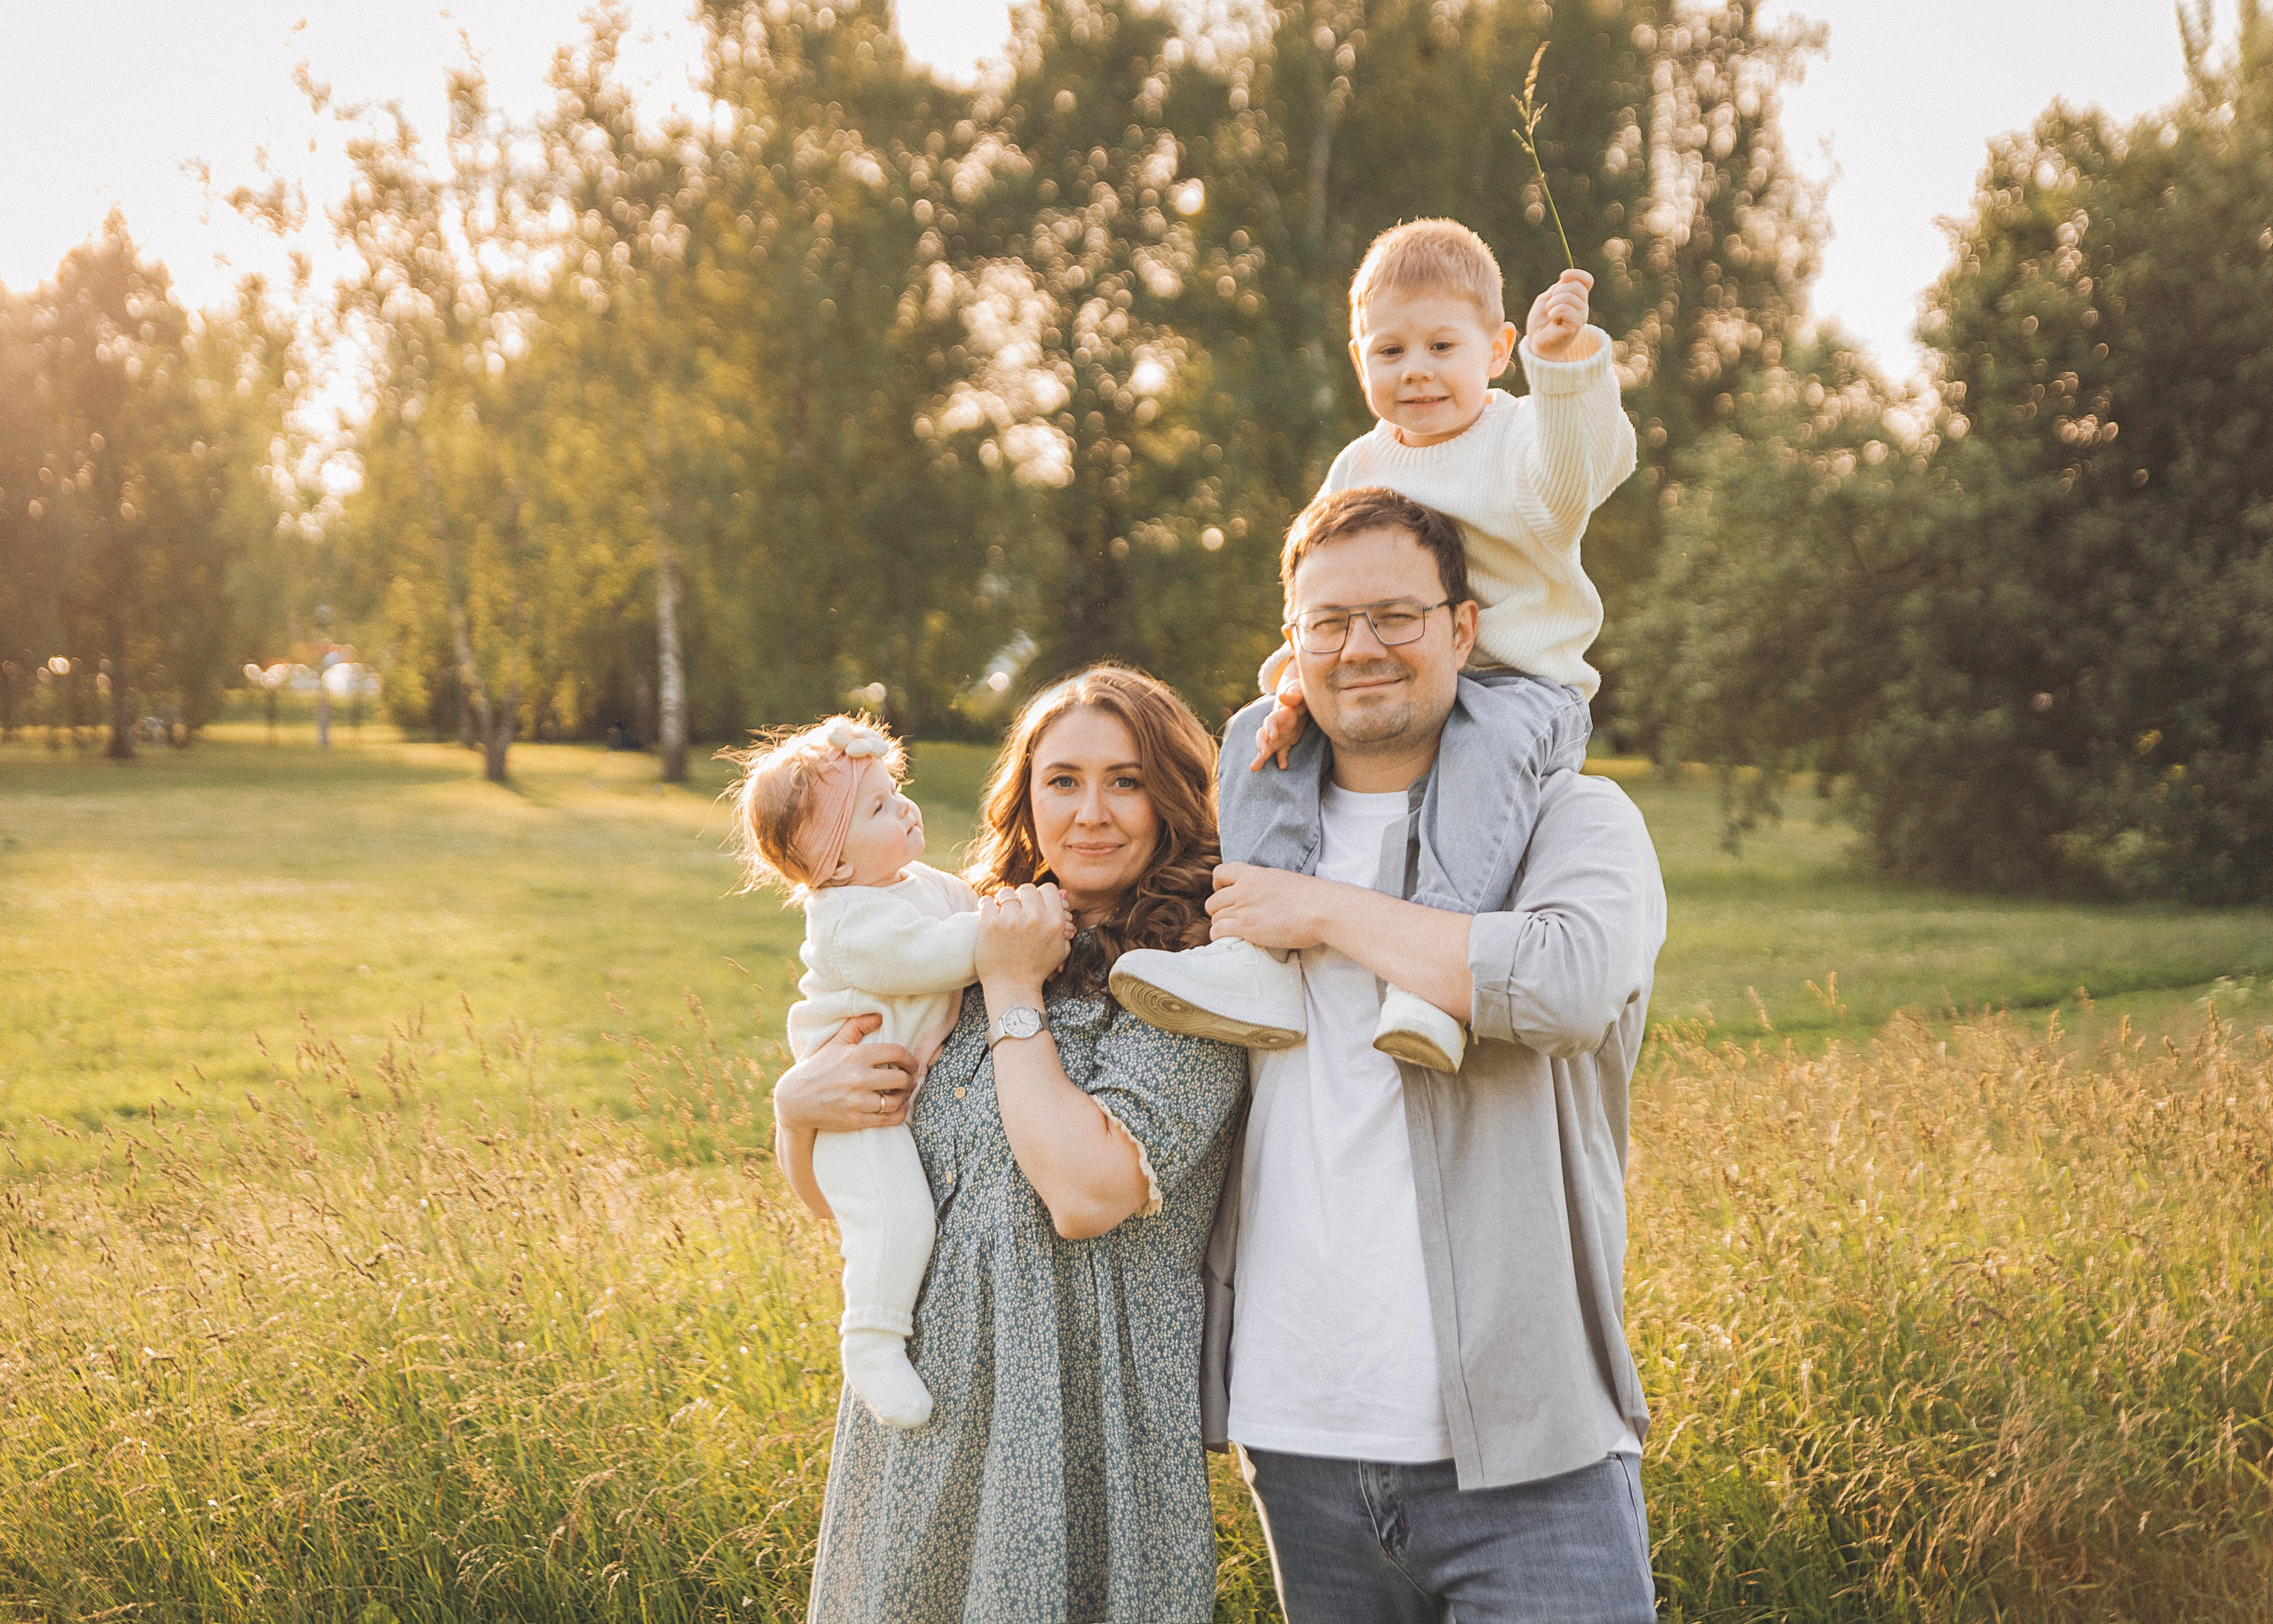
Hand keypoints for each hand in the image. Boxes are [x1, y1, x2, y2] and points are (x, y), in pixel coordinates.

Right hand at [773, 1013, 917, 1131]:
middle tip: (910, 1079)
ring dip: (905, 1096)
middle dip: (909, 1078)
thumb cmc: (817, 1068)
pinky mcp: (856, 1120)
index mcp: (856, 1056)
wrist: (794, 1100)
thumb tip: (879, 1016)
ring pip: (896, 1100)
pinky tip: (898, 1108)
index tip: (911, 1063)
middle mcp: (858, 1078)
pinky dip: (899, 1114)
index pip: (896, 1052)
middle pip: (901, 1078)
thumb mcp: (834, 1043)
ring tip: (904, 1093)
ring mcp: (857, 1101)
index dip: (909, 1058)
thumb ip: (856, 1026)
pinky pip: (888, 1119)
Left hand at [975, 882, 1072, 994]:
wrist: (1012, 988)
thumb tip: (1063, 895)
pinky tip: (989, 917)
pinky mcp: (991, 924)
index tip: (1032, 906)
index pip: (1048, 889)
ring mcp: (1012, 920)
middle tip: (1015, 911)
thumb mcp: (1060, 948)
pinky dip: (987, 907)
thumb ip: (1064, 922)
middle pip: (1027, 889)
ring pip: (1006, 893)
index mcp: (1054, 921)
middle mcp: (1035, 917)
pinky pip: (987, 901)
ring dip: (1003, 902)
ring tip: (1001, 915)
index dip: (1039, 896)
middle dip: (1020, 898)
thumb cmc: (1037, 969)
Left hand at [1206, 861, 1334, 951]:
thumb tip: (1269, 900)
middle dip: (1219, 911)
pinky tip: (1231, 940)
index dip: (1218, 885)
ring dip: (1222, 926)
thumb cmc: (1314, 898)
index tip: (1225, 894)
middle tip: (1232, 920)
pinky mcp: (1246, 926)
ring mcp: (1243, 908)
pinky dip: (1221, 937)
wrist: (1323, 909)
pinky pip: (1218, 931)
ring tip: (1234, 933)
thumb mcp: (1285, 881)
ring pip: (1215, 917)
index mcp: (1255, 874)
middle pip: (1213, 900)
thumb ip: (1268, 887)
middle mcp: (1244, 889)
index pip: (1221, 873)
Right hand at [1249, 688, 1308, 770]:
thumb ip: (1293, 695)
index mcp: (1280, 713)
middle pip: (1263, 735)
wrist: (1300, 698)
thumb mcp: (1298, 691)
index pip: (1271, 721)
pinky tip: (1283, 767)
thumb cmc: (1299, 693)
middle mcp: (1275, 725)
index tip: (1273, 736)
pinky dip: (1281, 760)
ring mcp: (1279, 734)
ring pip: (1267, 746)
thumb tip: (1282, 697)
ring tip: (1253, 768)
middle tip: (1262, 755)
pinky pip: (1281, 752)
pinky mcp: (1286, 741)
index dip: (1270, 728)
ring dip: (1261, 756)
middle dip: (1261, 745)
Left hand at [1526, 268, 1594, 361]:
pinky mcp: (1576, 326)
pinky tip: (1553, 321)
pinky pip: (1565, 308)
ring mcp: (1581, 316)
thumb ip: (1559, 287)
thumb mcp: (1547, 298)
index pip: (1586, 280)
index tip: (1563, 276)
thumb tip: (1566, 276)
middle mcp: (1582, 307)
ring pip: (1569, 297)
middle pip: (1576, 286)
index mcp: (1577, 298)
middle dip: (1557, 292)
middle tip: (1550, 306)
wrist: (1537, 342)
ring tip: (1551, 315)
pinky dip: (1554, 312)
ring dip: (1552, 304)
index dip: (1577, 274)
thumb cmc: (1541, 322)